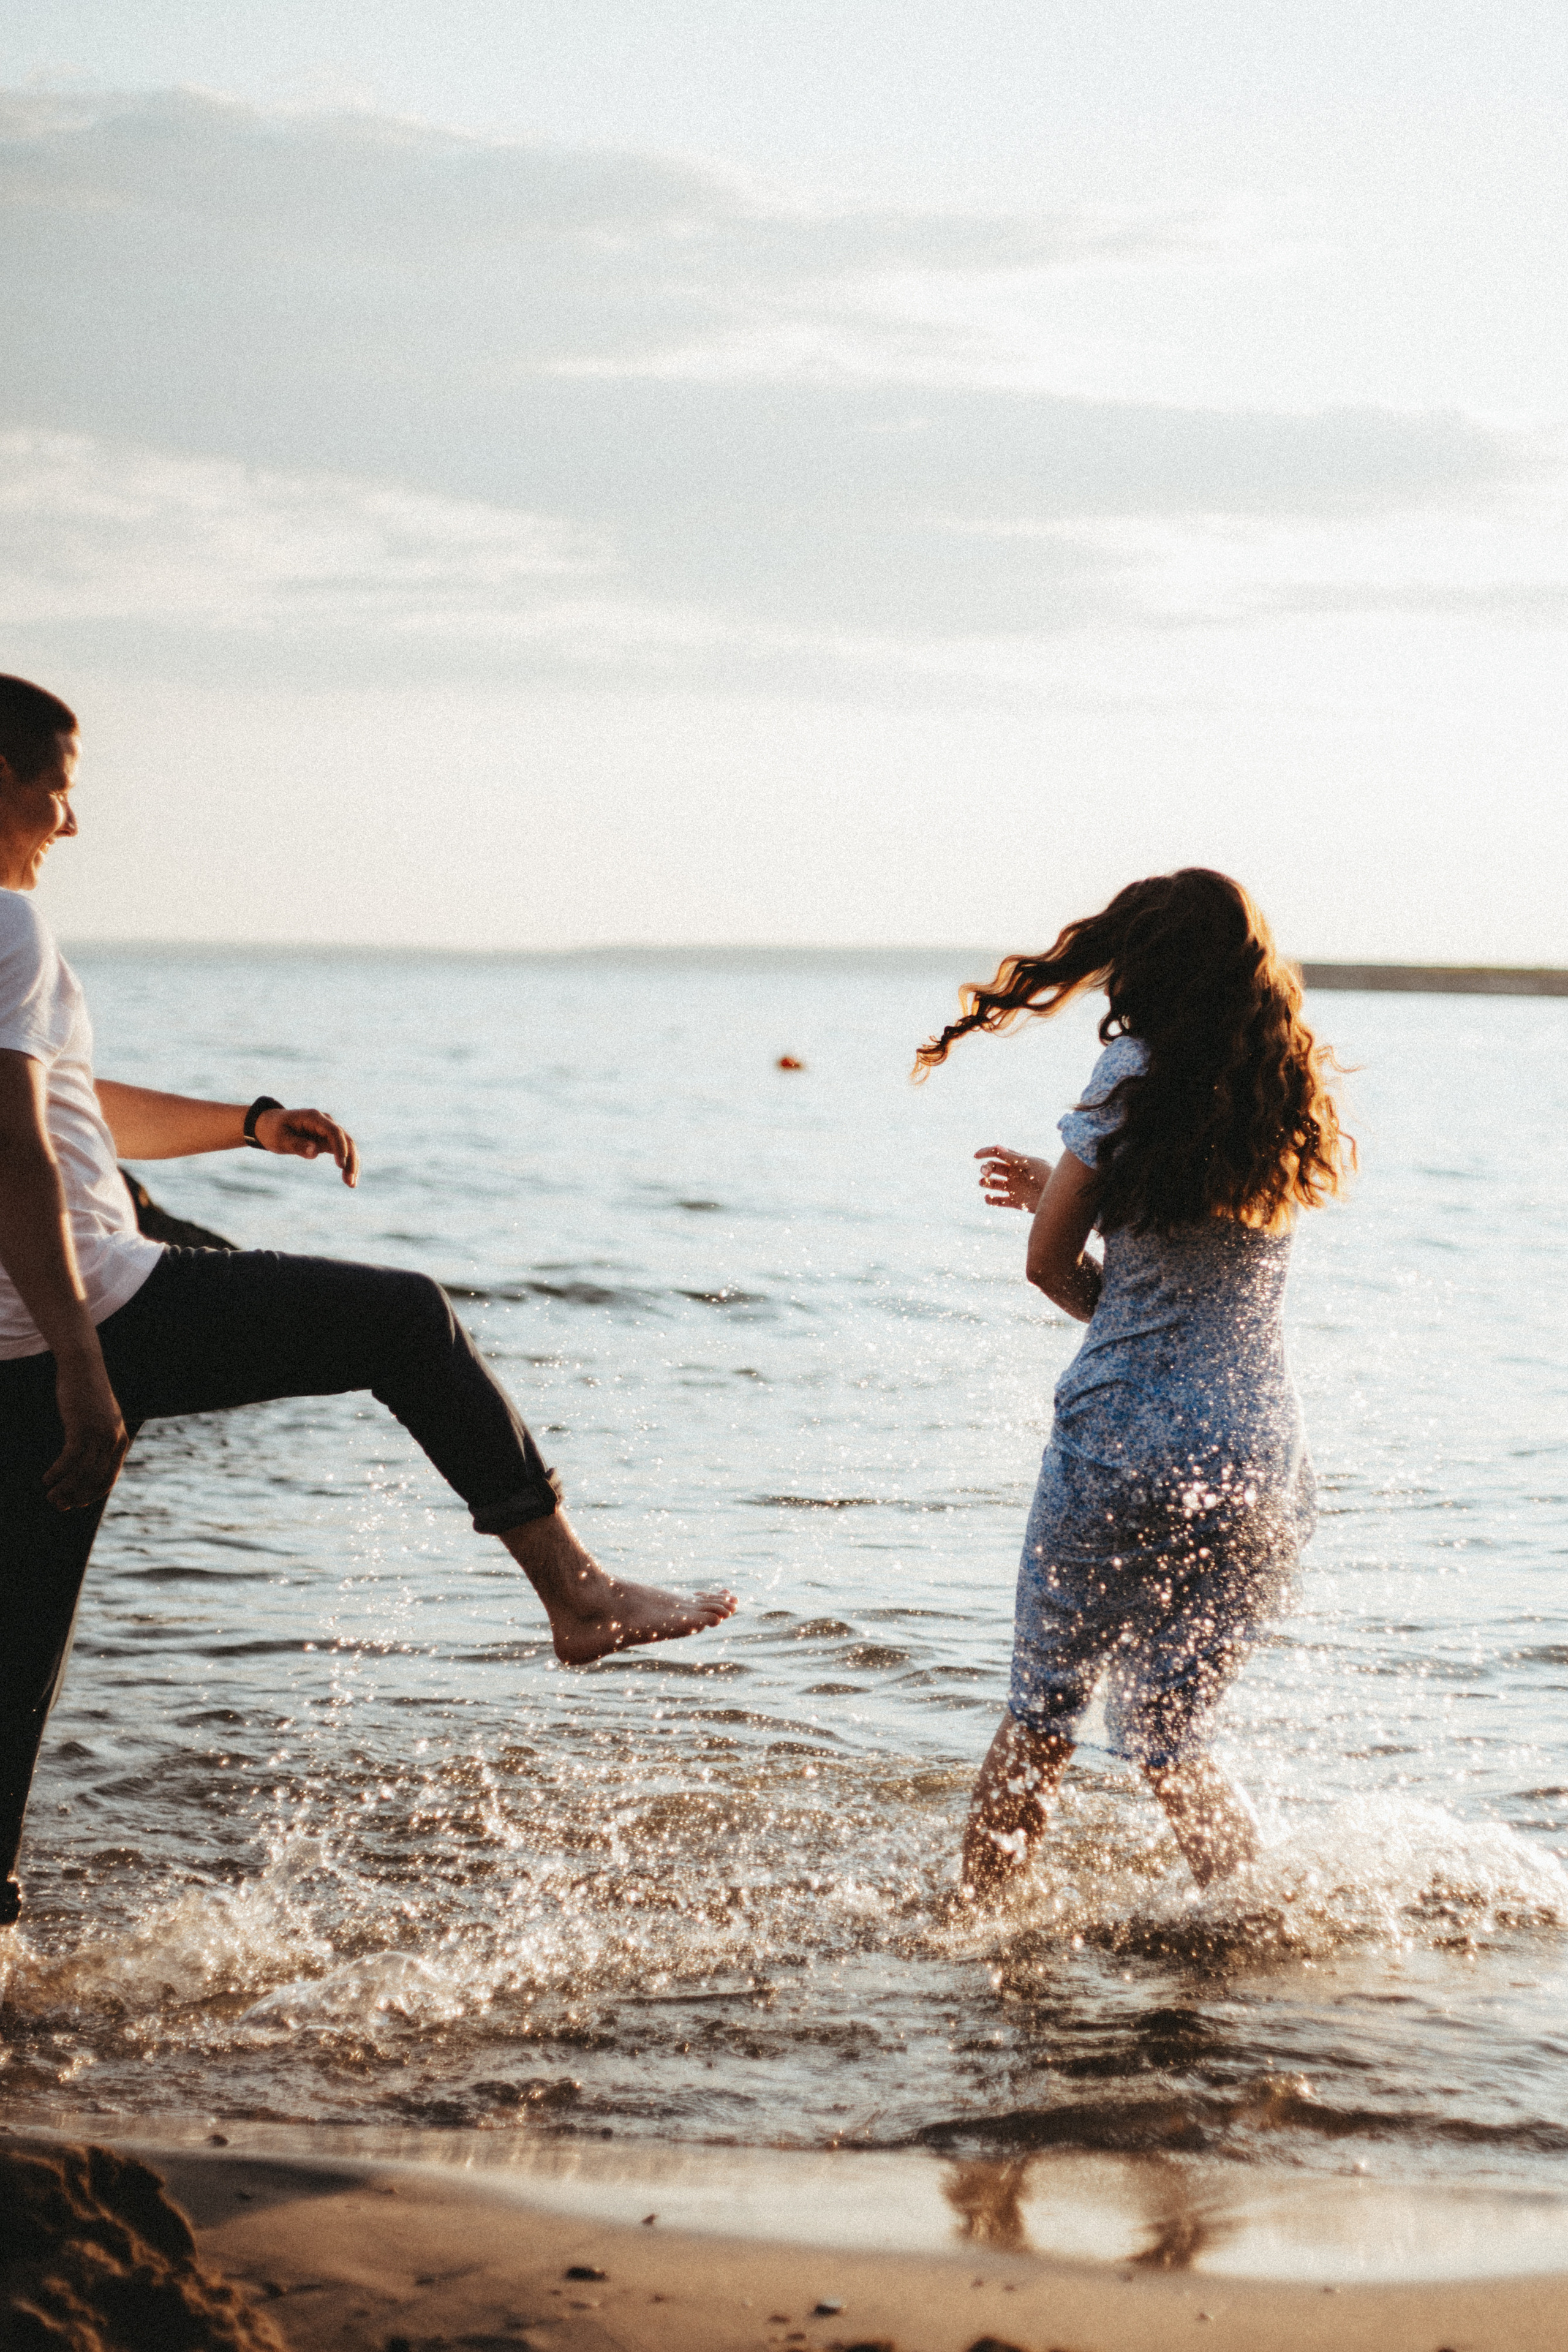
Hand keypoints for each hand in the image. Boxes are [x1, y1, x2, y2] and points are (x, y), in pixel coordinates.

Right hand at [45, 1352, 129, 1510]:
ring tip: (50, 1498)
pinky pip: (69, 1458)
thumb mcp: (99, 1419)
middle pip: (95, 1479)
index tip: (77, 1503)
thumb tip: (88, 1460)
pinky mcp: (81, 1427)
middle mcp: (113, 1440)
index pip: (109, 1478)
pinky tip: (47, 1479)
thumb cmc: (88, 1395)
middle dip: (76, 1497)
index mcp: (120, 1441)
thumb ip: (98, 1439)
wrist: (83, 1367)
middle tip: (59, 1506)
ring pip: (82, 1472)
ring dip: (65, 1489)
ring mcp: (98, 1434)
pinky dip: (58, 1472)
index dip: (92, 1494)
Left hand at [253, 1106, 358, 1186]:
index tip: (341, 1166)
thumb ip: (297, 1144)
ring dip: (352, 1164)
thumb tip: (314, 1152)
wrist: (271, 1125)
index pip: (333, 1132)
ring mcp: (329, 1130)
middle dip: (351, 1160)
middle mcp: (325, 1122)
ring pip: (348, 1146)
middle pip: (346, 1139)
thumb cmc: (274, 1131)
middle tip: (350, 1182)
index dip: (340, 1148)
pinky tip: (348, 1179)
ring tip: (351, 1184)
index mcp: (313, 1118)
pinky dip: (347, 1164)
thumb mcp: (280, 1139)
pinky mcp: (329, 1140)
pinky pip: (343, 1151)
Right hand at [975, 1143, 1052, 1213]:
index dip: (985, 1153)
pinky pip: (998, 1201)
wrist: (1060, 1197)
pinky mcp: (1015, 1202)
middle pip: (993, 1168)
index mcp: (1017, 1161)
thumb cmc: (1049, 1176)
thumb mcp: (1032, 1164)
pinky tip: (988, 1198)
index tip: (976, 1156)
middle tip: (986, 1173)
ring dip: (985, 1183)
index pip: (998, 1154)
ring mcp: (1014, 1188)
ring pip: (993, 1184)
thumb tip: (997, 1147)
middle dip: (986, 1169)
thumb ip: (1014, 1157)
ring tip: (985, 1183)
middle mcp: (1014, 1173)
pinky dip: (990, 1200)